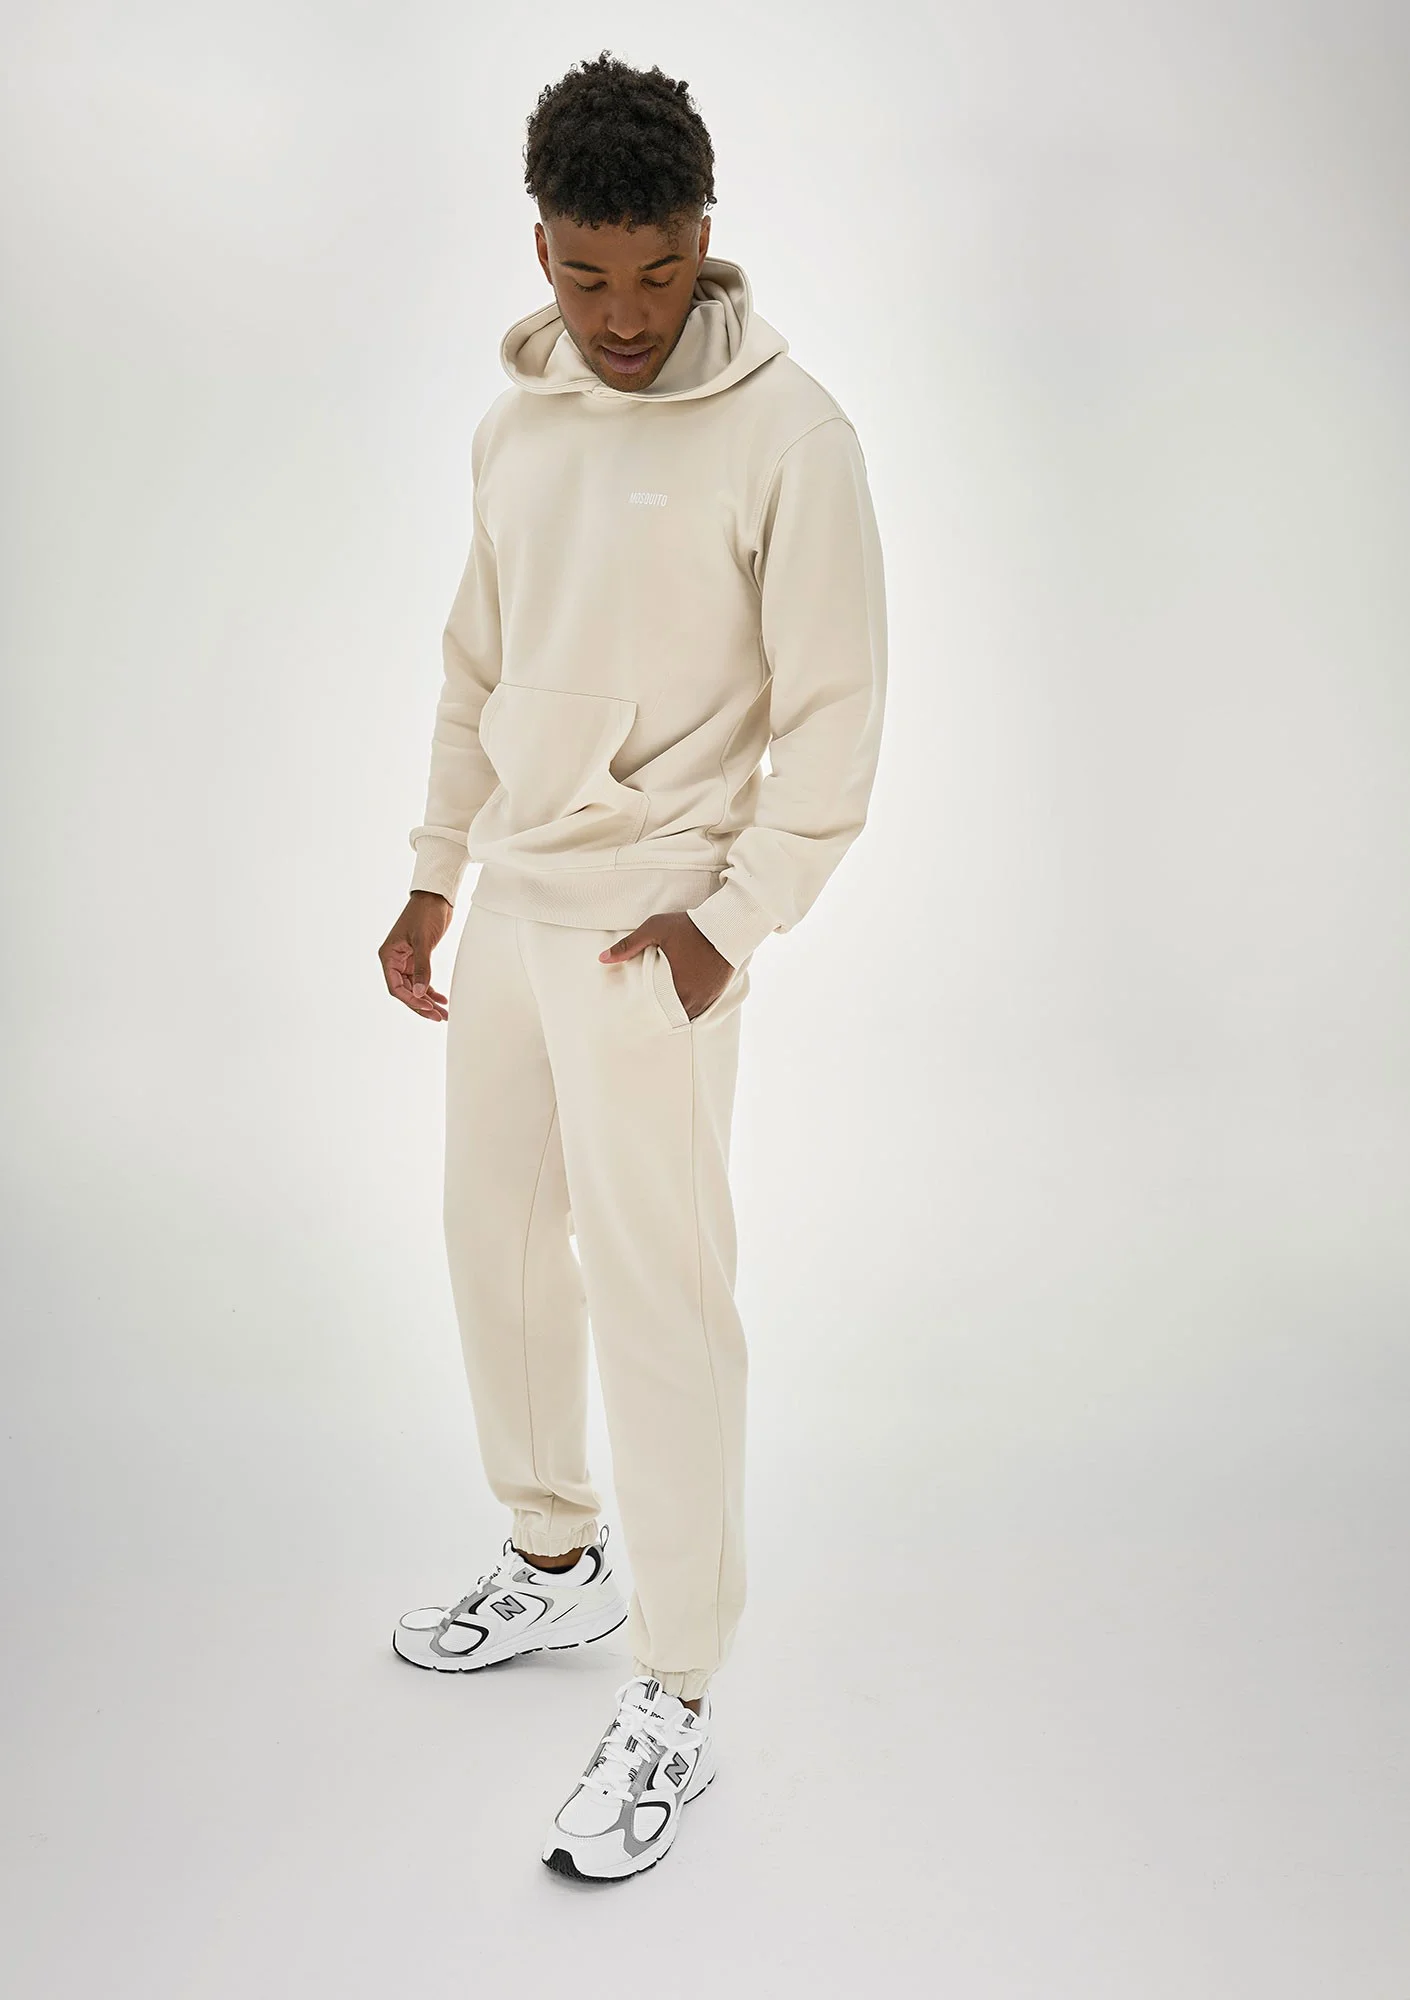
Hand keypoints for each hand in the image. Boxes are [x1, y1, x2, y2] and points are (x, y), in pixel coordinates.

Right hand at [380, 891, 452, 1019]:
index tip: (427, 1008)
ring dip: (428, 1001)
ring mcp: (406, 960)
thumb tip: (421, 992)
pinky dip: (431, 990)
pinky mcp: (418, 958)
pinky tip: (442, 999)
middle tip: (437, 1016)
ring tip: (443, 1013)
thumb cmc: (425, 913)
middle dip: (422, 1005)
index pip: (396, 987)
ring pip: (416, 988)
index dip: (411, 1000)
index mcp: (388, 956)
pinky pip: (422, 980)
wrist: (436, 897)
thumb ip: (422, 968)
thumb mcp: (423, 941)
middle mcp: (395, 960)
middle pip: (406, 991)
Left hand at [599, 911, 732, 1019]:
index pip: (655, 1011)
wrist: (726, 925)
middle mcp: (691, 997)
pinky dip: (691, 1008)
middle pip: (671, 1017)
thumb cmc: (688, 926)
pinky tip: (682, 1003)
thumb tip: (602, 959)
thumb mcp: (655, 930)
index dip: (646, 1015)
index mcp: (673, 986)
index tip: (637, 1015)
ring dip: (676, 1013)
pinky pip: (701, 1009)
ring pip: (687, 1015)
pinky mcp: (717, 993)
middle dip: (660, 1016)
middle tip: (647, 1017)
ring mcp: (706, 997)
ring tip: (664, 1011)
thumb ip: (628, 945)